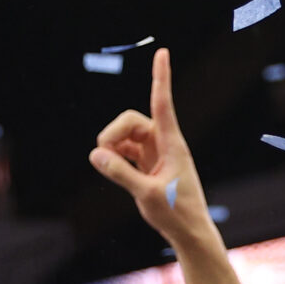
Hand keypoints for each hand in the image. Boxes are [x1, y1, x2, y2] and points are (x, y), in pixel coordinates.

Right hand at [90, 50, 211, 247]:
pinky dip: (114, 156)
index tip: (163, 52)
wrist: (189, 231)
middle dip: (112, 133)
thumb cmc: (177, 214)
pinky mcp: (148, 164)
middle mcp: (164, 144)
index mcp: (172, 144)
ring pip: (125, 136)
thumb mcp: (147, 195)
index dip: (161, 77)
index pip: (163, 104)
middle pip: (131, 121)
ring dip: (111, 146)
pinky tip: (109, 167)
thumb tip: (95, 154)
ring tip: (107, 166)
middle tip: (102, 155)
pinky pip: (125, 150)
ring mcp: (156, 153)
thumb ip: (121, 174)